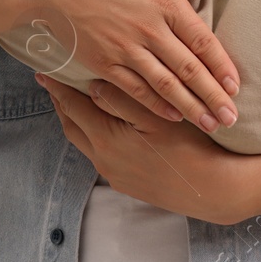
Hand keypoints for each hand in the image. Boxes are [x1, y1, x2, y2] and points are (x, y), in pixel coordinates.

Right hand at [28, 0, 238, 130]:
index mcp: (163, 1)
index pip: (202, 40)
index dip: (222, 66)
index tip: (236, 86)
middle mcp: (149, 29)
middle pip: (190, 69)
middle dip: (214, 97)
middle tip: (232, 119)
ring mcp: (126, 49)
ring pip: (166, 85)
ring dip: (192, 108)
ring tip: (211, 125)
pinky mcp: (104, 62)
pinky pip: (136, 90)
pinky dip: (156, 105)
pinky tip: (173, 116)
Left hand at [37, 72, 257, 223]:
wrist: (216, 190)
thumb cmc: (191, 148)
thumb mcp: (158, 118)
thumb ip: (122, 99)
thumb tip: (92, 85)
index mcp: (107, 141)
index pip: (72, 108)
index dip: (57, 88)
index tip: (44, 71)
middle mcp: (104, 161)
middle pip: (72, 127)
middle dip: (62, 104)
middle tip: (56, 84)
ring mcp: (115, 175)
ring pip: (85, 143)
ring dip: (78, 121)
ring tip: (77, 101)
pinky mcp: (127, 185)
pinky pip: (101, 155)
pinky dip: (95, 136)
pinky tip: (105, 126)